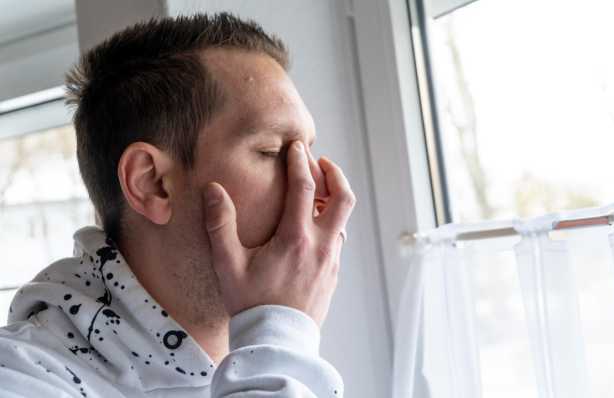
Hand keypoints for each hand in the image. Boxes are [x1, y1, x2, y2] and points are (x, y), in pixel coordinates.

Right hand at [202, 141, 355, 325]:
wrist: (276, 341)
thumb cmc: (250, 304)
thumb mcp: (228, 264)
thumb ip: (220, 224)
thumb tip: (212, 189)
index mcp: (295, 239)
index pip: (305, 187)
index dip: (300, 162)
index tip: (295, 147)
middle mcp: (320, 246)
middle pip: (343, 197)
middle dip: (334, 173)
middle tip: (320, 161)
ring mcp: (331, 260)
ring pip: (343, 218)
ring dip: (334, 198)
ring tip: (317, 189)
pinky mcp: (333, 273)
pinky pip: (338, 237)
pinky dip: (331, 220)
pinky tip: (314, 223)